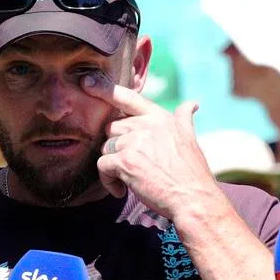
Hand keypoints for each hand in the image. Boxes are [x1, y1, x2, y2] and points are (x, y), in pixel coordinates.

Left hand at [81, 74, 221, 218]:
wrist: (194, 197)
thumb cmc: (192, 172)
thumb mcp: (190, 137)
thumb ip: (183, 118)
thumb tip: (193, 104)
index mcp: (160, 117)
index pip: (128, 97)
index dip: (105, 89)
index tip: (86, 82)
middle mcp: (147, 125)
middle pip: (112, 127)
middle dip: (117, 147)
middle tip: (131, 165)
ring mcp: (135, 142)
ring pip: (106, 147)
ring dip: (113, 165)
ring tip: (130, 179)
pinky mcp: (125, 161)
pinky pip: (103, 165)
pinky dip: (108, 180)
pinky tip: (122, 190)